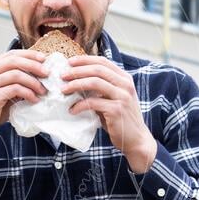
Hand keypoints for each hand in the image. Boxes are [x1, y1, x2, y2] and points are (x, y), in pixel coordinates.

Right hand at [0, 49, 48, 141]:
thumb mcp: (2, 91)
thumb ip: (14, 81)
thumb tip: (38, 75)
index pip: (11, 54)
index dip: (29, 54)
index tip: (44, 59)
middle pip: (14, 61)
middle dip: (34, 65)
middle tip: (47, 73)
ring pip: (16, 74)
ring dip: (33, 82)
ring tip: (43, 91)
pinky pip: (15, 89)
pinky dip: (28, 93)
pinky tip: (34, 100)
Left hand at [60, 55, 155, 172]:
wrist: (136, 139)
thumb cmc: (120, 119)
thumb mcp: (113, 99)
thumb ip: (101, 90)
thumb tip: (76, 82)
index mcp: (125, 79)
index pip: (103, 62)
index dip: (85, 60)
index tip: (69, 62)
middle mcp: (125, 84)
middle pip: (97, 69)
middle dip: (77, 71)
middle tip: (62, 75)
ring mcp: (122, 96)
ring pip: (95, 82)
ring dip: (76, 84)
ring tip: (63, 90)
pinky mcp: (117, 110)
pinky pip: (93, 103)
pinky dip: (79, 105)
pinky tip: (72, 110)